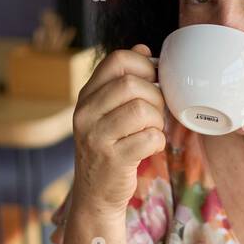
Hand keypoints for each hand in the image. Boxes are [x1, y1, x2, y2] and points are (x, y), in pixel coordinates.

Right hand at [71, 42, 165, 216]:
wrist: (95, 195)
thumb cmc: (109, 149)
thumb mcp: (108, 112)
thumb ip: (123, 80)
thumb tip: (143, 48)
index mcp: (86, 96)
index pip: (117, 60)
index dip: (144, 66)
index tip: (153, 82)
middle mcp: (86, 113)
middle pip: (132, 84)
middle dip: (156, 96)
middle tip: (156, 113)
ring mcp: (96, 136)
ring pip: (143, 110)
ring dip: (158, 121)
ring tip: (152, 131)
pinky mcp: (113, 159)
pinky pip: (150, 138)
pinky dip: (158, 142)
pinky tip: (150, 147)